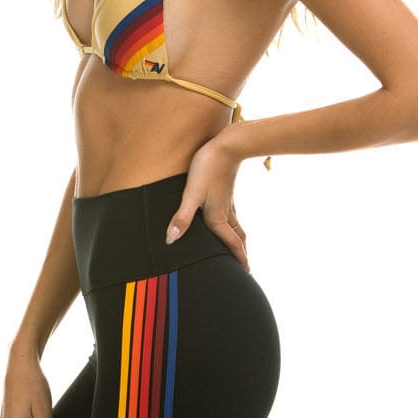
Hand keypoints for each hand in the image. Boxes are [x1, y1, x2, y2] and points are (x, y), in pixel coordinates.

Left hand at [165, 132, 248, 270]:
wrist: (228, 144)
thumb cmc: (208, 168)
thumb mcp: (191, 194)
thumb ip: (182, 218)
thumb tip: (171, 240)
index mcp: (217, 217)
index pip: (231, 244)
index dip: (239, 259)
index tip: (246, 273)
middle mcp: (225, 212)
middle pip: (237, 238)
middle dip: (242, 253)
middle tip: (246, 267)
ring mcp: (228, 201)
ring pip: (236, 226)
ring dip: (240, 239)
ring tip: (241, 247)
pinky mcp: (226, 191)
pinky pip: (233, 214)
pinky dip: (235, 224)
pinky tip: (230, 219)